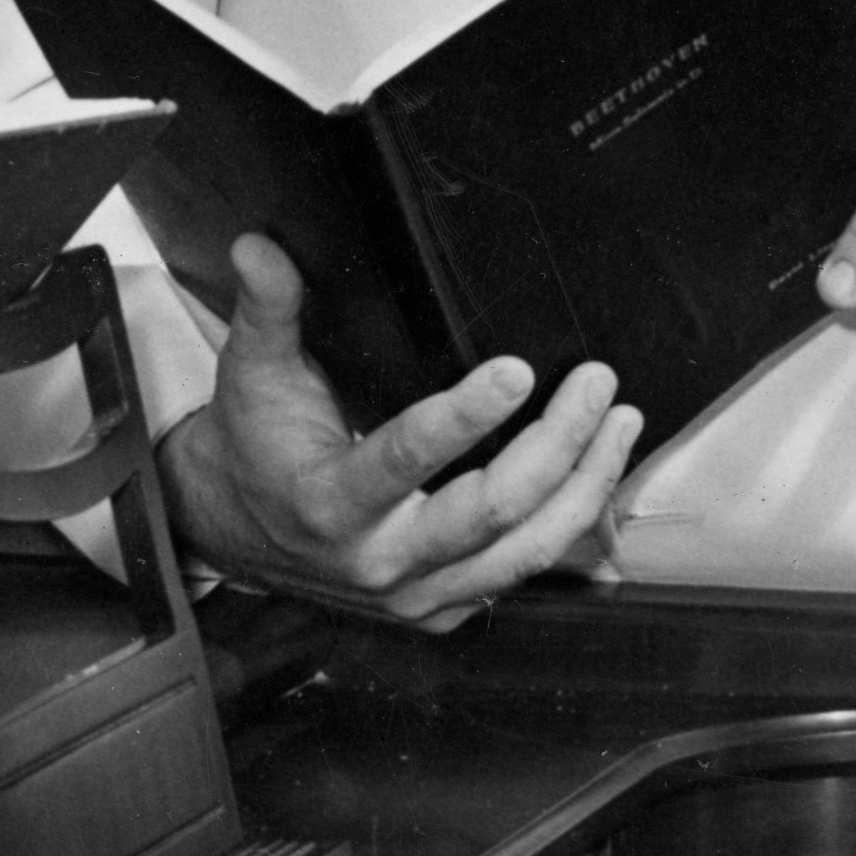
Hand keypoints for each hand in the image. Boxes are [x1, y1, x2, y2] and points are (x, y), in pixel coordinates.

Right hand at [157, 237, 637, 629]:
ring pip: (526, 552)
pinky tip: (598, 472)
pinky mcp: (442, 608)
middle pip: (492, 512)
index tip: (517, 371)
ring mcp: (416, 594)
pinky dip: (569, 522)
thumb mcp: (251, 372)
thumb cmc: (255, 444)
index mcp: (329, 504)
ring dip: (586, 485)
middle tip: (594, 383)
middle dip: (558, 445)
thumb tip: (257, 247)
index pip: (404, 462)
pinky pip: (521, 571)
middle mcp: (378, 561)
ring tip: (621, 422)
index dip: (464, 419)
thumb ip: (265, 310)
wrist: (234, 530)